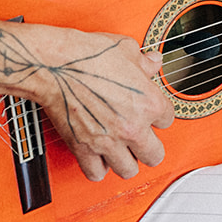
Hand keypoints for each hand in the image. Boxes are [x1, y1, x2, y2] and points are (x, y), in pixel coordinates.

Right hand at [28, 32, 175, 181]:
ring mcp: (108, 141)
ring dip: (126, 161)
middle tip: (142, 139)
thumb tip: (153, 62)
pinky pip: (97, 173)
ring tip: (121, 151)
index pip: (168, 120)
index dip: (159, 115)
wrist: (54, 65)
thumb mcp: (125, 48)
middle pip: (154, 155)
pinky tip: (98, 156)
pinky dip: (98, 167)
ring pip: (128, 170)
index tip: (150, 113)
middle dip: (149, 147)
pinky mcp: (83, 149)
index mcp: (148, 102)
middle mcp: (132, 127)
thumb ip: (143, 61)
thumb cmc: (87, 54)